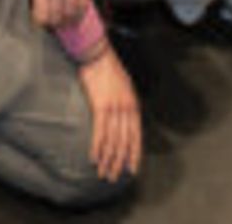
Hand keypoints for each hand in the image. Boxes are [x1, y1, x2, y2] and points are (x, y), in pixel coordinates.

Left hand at [31, 0, 93, 27]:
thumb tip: (40, 1)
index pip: (42, 14)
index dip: (42, 21)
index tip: (42, 21)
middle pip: (57, 16)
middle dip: (55, 23)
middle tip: (54, 24)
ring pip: (71, 11)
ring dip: (68, 20)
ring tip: (66, 22)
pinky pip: (84, 0)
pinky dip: (80, 10)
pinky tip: (77, 13)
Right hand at [77, 46, 141, 182]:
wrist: (98, 53)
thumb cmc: (109, 70)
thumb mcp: (124, 87)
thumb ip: (125, 105)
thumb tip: (124, 122)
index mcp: (133, 104)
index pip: (136, 136)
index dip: (134, 154)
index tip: (132, 170)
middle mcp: (126, 108)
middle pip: (124, 142)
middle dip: (119, 161)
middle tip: (113, 177)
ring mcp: (114, 107)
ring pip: (113, 140)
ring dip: (108, 159)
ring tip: (103, 172)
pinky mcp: (100, 105)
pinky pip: (100, 131)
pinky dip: (98, 147)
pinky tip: (94, 158)